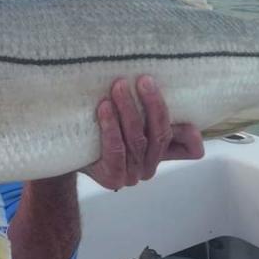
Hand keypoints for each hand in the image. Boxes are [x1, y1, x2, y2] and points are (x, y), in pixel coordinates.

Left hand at [84, 75, 203, 189]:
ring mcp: (132, 175)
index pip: (188, 146)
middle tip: (143, 80)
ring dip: (128, 109)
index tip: (182, 102)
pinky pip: (115, 149)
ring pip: (136, 139)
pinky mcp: (113, 178)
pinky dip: (111, 126)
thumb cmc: (104, 131)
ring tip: (118, 86)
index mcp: (160, 155)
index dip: (188, 131)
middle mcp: (149, 168)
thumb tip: (189, 120)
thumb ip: (157, 121)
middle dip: (152, 105)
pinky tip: (104, 107)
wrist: (69, 151)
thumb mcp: (135, 123)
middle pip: (159, 135)